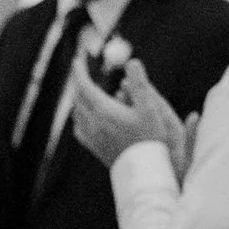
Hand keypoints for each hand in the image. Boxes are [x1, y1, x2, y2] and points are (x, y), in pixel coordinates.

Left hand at [72, 54, 189, 174]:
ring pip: (77, 113)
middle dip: (80, 83)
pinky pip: (79, 128)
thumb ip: (140, 83)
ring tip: (85, 91)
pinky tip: (86, 116)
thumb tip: (132, 61)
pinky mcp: (93, 147)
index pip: (85, 86)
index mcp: (104, 111)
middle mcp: (93, 124)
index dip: (80, 71)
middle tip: (82, 72)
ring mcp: (91, 137)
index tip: (78, 59)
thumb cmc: (151, 138)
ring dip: (79, 99)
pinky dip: (80, 116)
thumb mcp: (150, 107)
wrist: (143, 170)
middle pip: (79, 99)